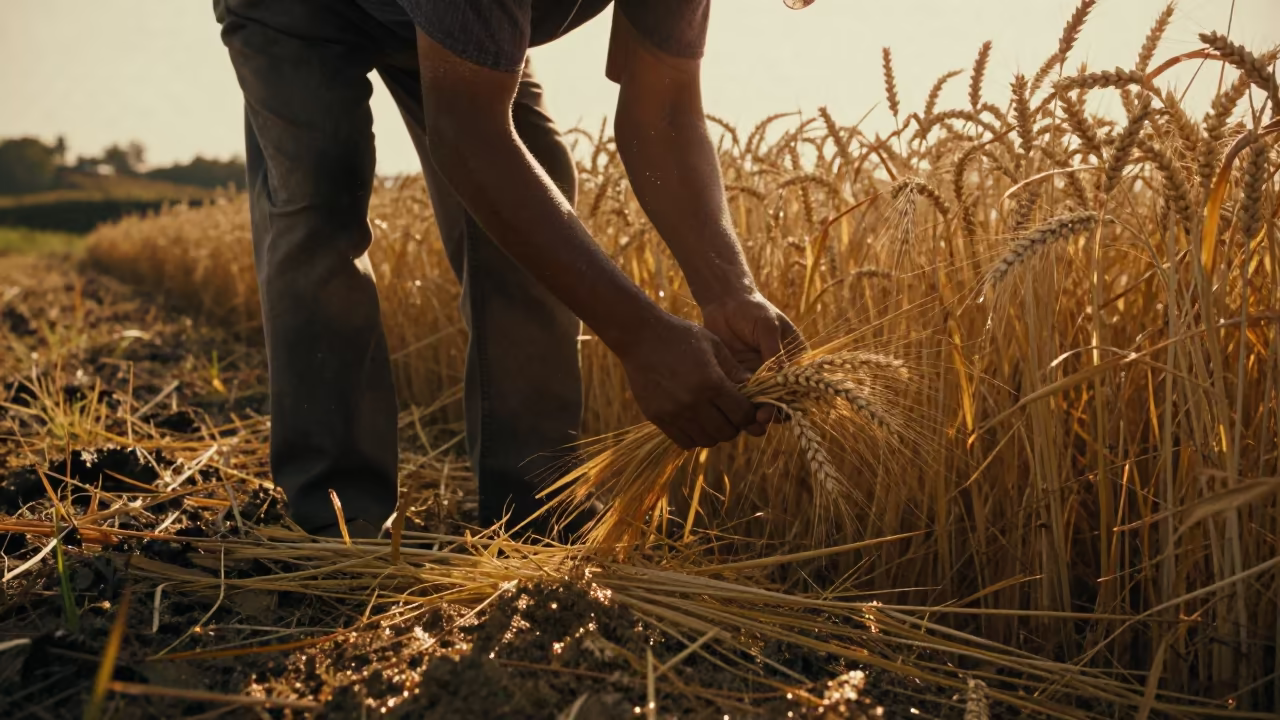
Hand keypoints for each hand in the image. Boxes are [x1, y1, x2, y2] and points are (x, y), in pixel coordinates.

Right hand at [618, 316, 762, 449]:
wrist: (640, 336)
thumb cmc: (681, 336)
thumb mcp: (713, 345)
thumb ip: (734, 370)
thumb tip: (755, 389)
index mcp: (712, 382)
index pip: (742, 414)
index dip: (749, 414)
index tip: (746, 408)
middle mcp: (694, 402)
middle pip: (727, 432)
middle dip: (734, 425)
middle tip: (729, 414)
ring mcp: (674, 412)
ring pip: (706, 441)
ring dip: (714, 433)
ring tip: (712, 418)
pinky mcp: (658, 417)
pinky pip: (684, 441)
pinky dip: (694, 437)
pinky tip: (694, 421)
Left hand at [699, 291, 805, 427]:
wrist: (725, 302)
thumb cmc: (752, 308)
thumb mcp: (767, 326)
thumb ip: (773, 351)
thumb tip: (781, 377)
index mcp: (793, 359)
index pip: (799, 385)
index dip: (793, 401)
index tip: (784, 410)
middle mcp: (778, 372)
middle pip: (780, 399)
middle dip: (773, 412)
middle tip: (762, 418)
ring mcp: (758, 377)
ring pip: (760, 402)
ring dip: (755, 414)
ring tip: (749, 422)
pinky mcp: (739, 378)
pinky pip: (741, 397)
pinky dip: (738, 406)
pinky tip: (733, 411)